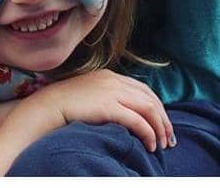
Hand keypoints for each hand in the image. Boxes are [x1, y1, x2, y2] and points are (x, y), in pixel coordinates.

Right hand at [35, 70, 175, 152]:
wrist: (50, 104)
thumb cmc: (68, 103)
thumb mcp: (92, 92)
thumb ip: (109, 95)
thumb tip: (129, 111)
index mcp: (110, 75)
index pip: (144, 90)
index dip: (158, 108)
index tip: (163, 125)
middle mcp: (114, 80)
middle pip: (150, 98)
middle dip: (164, 119)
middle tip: (169, 139)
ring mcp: (111, 91)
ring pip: (148, 108)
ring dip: (159, 128)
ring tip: (161, 144)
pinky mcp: (109, 105)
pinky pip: (138, 120)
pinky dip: (148, 133)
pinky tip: (149, 144)